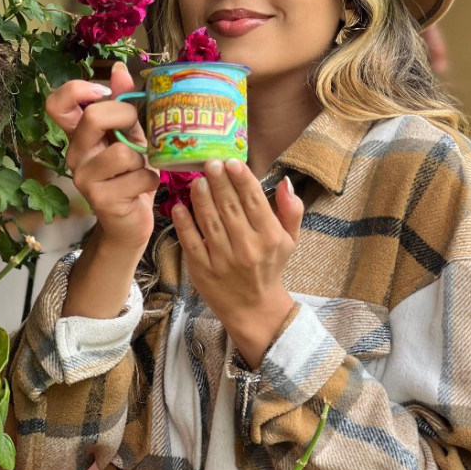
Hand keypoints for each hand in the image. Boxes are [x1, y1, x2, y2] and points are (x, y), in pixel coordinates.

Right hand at [45, 62, 159, 251]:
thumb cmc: (131, 173)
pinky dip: (151, 180)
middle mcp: (75, 155)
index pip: (57, 103)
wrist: (132, 221)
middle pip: (94, 118)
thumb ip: (125, 103)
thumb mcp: (132, 134)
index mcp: (78, 135)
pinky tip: (143, 188)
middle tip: (138, 132)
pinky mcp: (102, 200)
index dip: (78, 90)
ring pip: (124, 152)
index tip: (104, 94)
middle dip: (127, 118)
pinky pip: (139, 176)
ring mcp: (85, 179)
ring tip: (141, 169)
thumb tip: (120, 69)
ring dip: (144, 159)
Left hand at [171, 159, 302, 366]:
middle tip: (210, 162)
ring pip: (210, 222)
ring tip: (196, 179)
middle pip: (230, 208)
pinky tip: (179, 206)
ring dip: (201, 198)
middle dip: (219, 182)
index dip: (242, 179)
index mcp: (269, 237)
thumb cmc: (270, 266)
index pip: (254, 202)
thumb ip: (291, 209)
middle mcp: (247, 248)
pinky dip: (184, 223)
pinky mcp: (203, 270)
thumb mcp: (290, 239)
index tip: (232, 161)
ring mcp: (223, 260)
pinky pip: (191, 242)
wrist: (253, 308)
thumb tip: (284, 181)